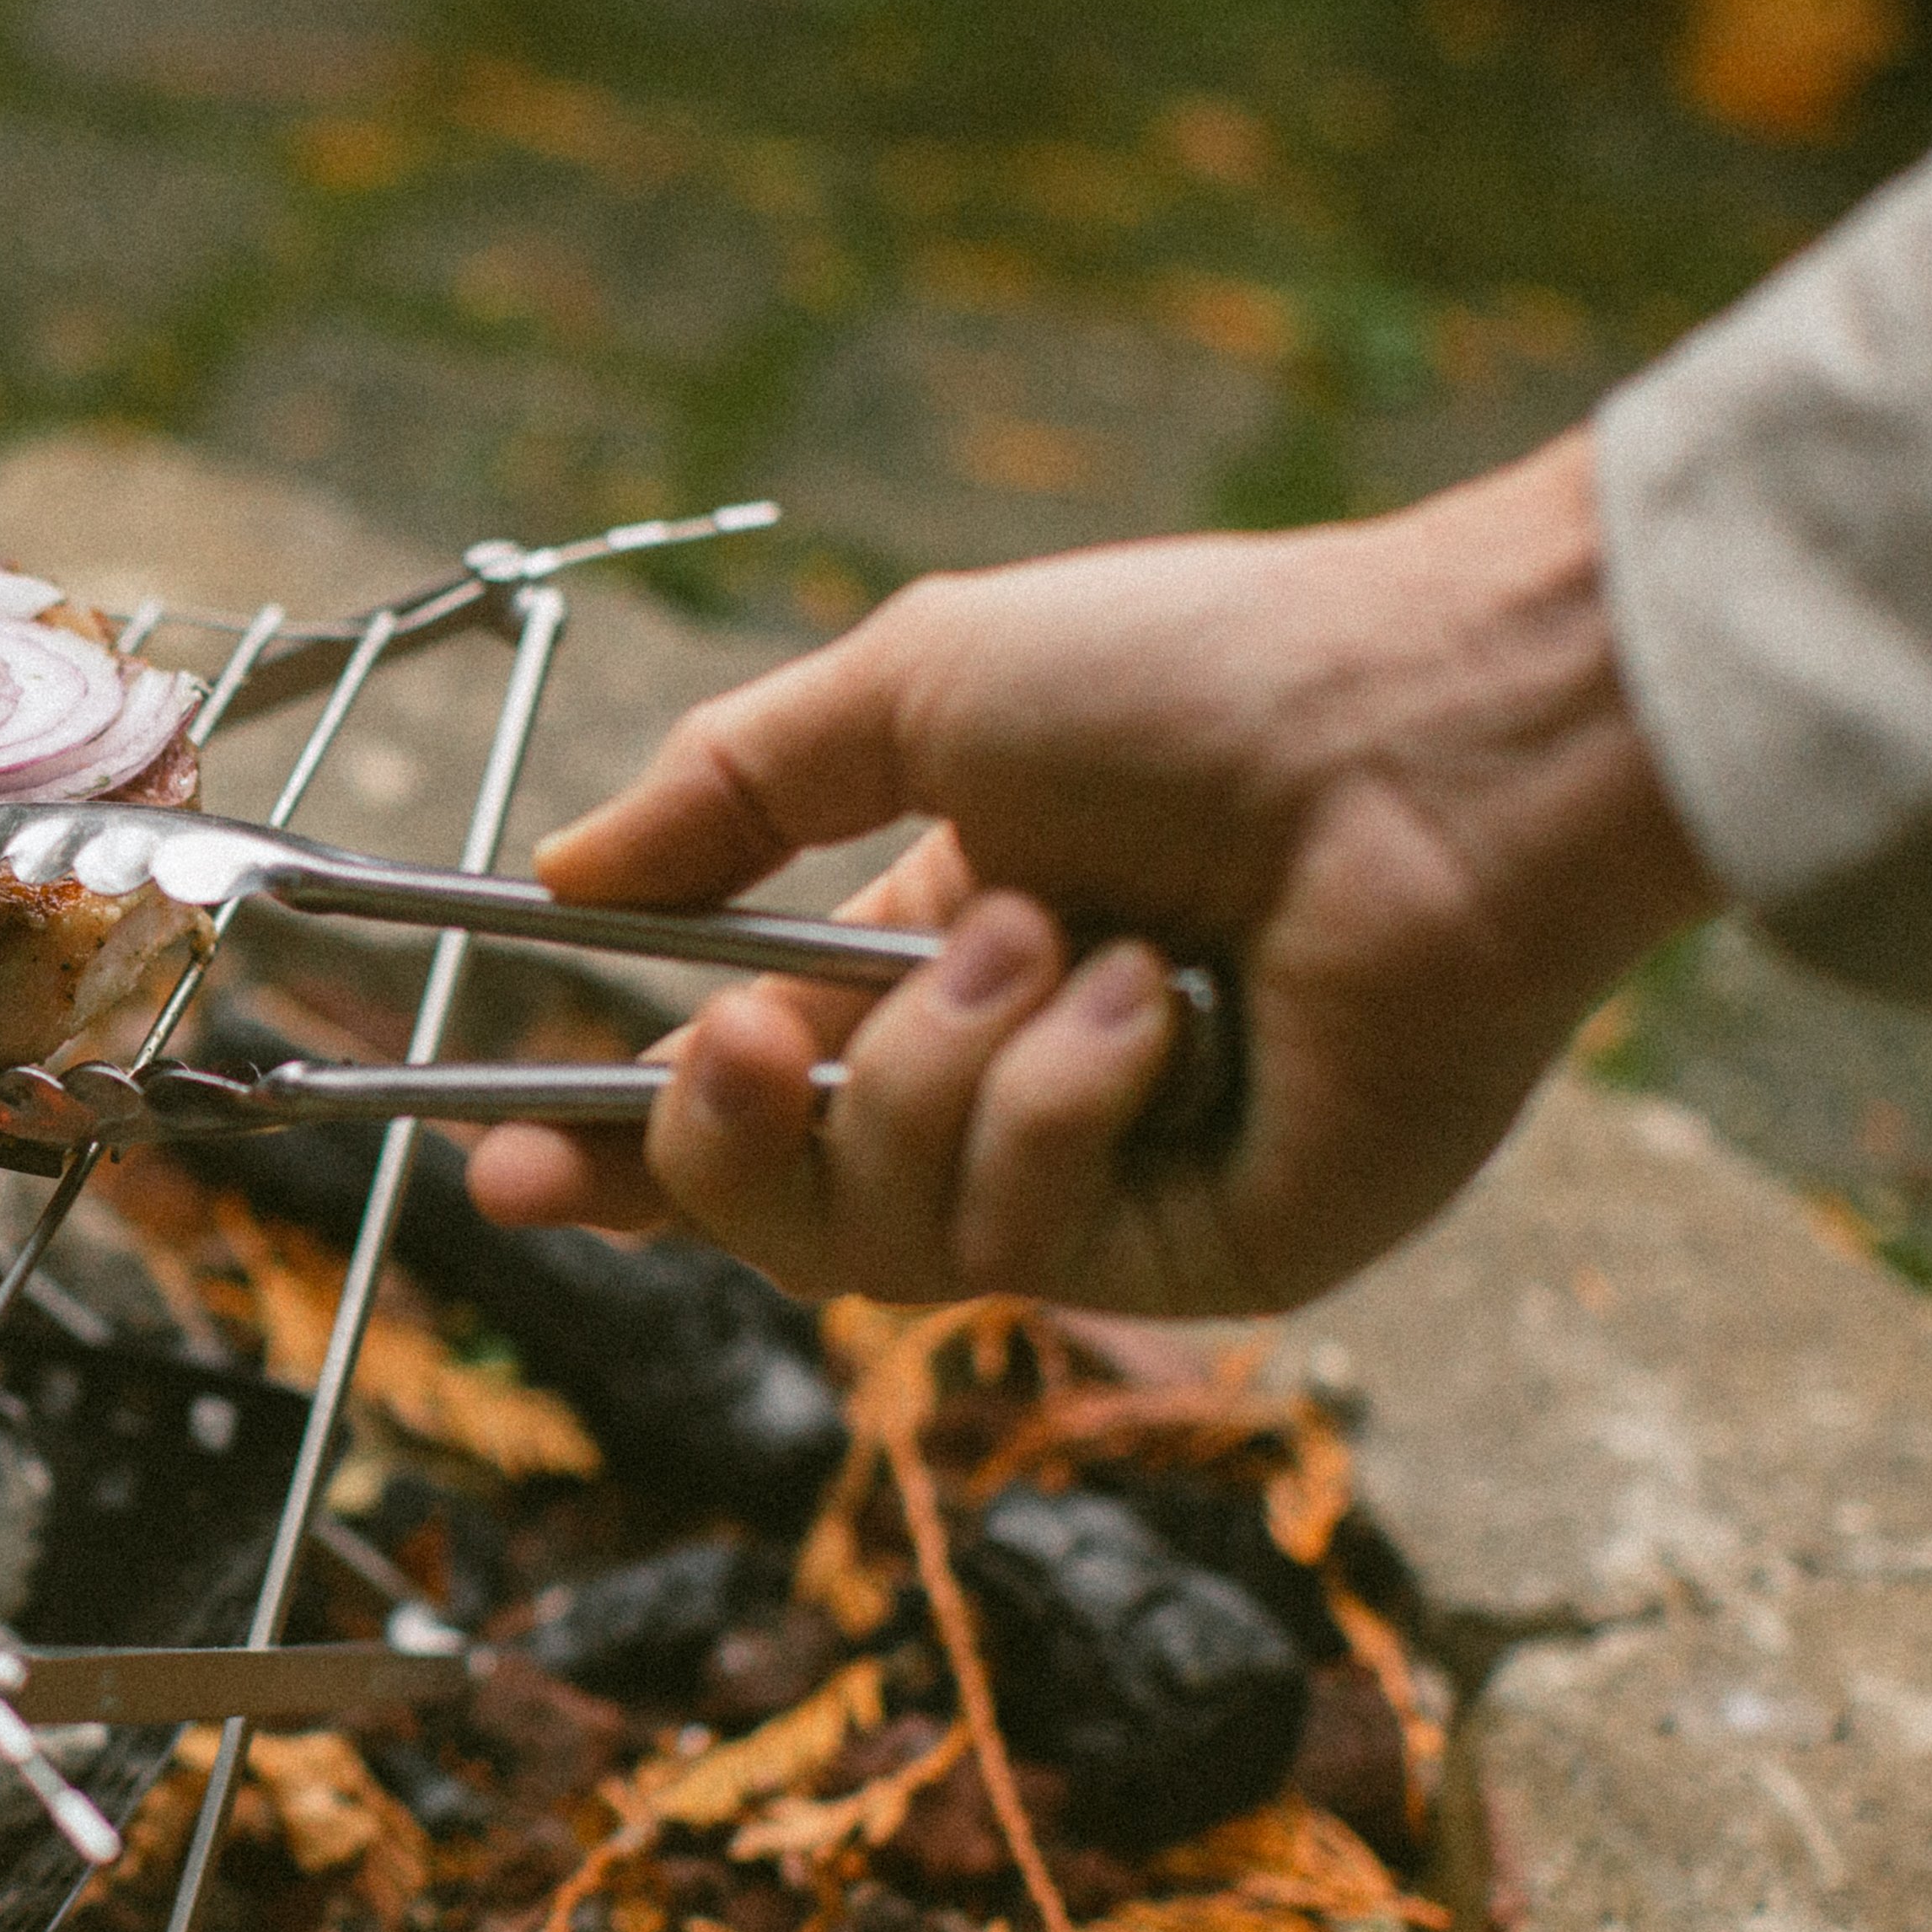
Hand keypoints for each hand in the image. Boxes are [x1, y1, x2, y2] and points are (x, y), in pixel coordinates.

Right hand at [465, 432, 1719, 1312]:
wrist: (1433, 734)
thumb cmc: (1209, 678)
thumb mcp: (919, 686)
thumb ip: (728, 789)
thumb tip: (567, 879)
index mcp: (934, 968)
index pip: (743, 1108)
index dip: (614, 1151)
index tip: (498, 1159)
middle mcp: (1010, 1091)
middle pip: (777, 1209)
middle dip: (730, 1130)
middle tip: (762, 1035)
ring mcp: (1111, 1184)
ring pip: (885, 1235)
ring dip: (947, 1067)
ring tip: (1068, 937)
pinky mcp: (1206, 1253)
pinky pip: (1030, 1236)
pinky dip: (1067, 1098)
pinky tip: (1168, 1006)